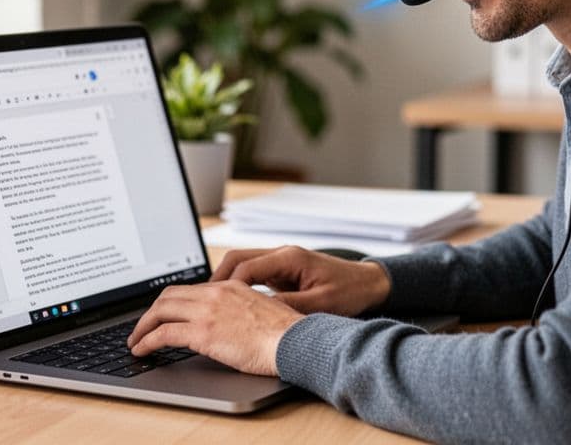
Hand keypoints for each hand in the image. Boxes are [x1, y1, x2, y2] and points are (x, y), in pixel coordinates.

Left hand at [127, 280, 302, 375]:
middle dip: (151, 312)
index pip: (190, 289)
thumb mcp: (261, 311)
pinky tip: (142, 350)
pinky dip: (146, 341)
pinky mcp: (203, 332)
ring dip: (142, 327)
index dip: (171, 302)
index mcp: (230, 286)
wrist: (295, 340)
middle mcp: (215, 293)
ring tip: (136, 341)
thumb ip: (241, 311)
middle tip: (143, 327)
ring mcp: (207, 311)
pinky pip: (163, 334)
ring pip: (160, 311)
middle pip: (169, 295)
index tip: (163, 314)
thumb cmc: (286, 333)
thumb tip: (231, 324)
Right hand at [210, 245, 391, 315]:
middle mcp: (282, 255)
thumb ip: (290, 308)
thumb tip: (261, 315)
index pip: (246, 266)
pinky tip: (231, 304)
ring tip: (211, 304)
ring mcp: (281, 261)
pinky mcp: (282, 271)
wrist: (369, 283)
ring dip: (226, 282)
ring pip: (242, 265)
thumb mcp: (321, 305)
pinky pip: (252, 274)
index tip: (212, 302)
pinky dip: (238, 286)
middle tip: (202, 301)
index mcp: (290, 258)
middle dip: (217, 279)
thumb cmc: (349, 292)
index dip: (227, 285)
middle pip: (237, 259)